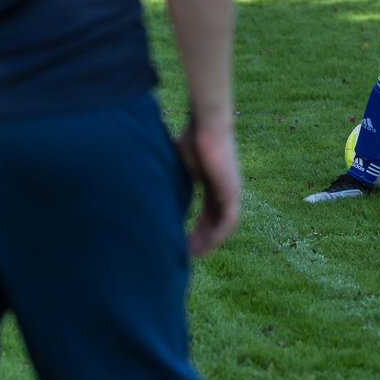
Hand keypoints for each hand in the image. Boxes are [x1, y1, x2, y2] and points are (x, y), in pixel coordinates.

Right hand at [177, 118, 240, 256]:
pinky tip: (204, 247)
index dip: (196, 226)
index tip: (182, 239)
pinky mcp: (232, 192)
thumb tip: (148, 179)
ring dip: (209, 241)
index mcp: (213, 181)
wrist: (207, 125)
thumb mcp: (179, 161)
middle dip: (201, 237)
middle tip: (186, 253)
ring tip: (193, 255)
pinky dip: (217, 236)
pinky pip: (228, 221)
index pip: (208, 209)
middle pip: (215, 220)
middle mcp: (225, 188)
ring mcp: (231, 191)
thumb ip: (173, 174)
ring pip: (223, 224)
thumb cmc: (192, 135)